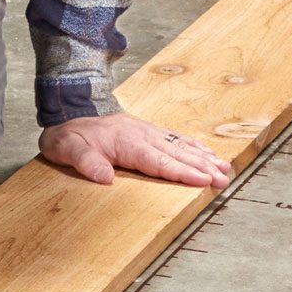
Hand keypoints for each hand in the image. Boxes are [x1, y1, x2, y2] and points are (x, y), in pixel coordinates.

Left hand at [40, 112, 232, 189]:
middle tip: (224, 179)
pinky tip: (207, 153)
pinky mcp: (148, 131)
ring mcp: (147, 131)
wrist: (69, 110)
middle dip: (202, 167)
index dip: (182, 172)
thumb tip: (103, 177)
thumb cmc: (69, 135)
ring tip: (225, 168)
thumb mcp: (67, 149)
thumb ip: (86, 162)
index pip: (159, 161)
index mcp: (127, 143)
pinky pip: (175, 138)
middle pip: (177, 153)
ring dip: (203, 157)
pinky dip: (193, 146)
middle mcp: (142, 136)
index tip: (203, 180)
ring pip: (180, 145)